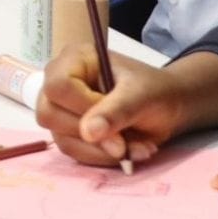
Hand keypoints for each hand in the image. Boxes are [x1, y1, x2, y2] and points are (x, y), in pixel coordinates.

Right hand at [37, 46, 217, 167]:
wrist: (167, 108)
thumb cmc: (154, 90)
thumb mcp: (141, 95)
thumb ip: (116, 110)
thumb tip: (88, 132)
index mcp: (75, 60)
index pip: (58, 86)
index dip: (82, 107)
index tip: (115, 119)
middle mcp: (60, 83)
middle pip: (49, 114)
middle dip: (91, 135)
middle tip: (124, 143)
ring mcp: (62, 109)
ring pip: (62, 139)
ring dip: (102, 151)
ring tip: (136, 148)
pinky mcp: (69, 133)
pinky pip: (74, 153)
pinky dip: (102, 159)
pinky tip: (128, 152)